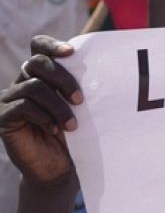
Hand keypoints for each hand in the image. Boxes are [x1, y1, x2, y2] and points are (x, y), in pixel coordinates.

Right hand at [0, 37, 81, 185]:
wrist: (59, 168)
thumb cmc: (75, 135)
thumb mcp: (81, 108)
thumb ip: (82, 87)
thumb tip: (106, 67)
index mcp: (42, 74)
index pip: (38, 46)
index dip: (51, 45)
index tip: (71, 52)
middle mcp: (23, 82)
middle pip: (37, 62)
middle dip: (63, 78)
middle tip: (80, 100)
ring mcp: (11, 99)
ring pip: (33, 86)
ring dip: (58, 105)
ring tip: (72, 125)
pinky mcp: (4, 117)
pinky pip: (22, 106)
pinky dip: (43, 116)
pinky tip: (54, 129)